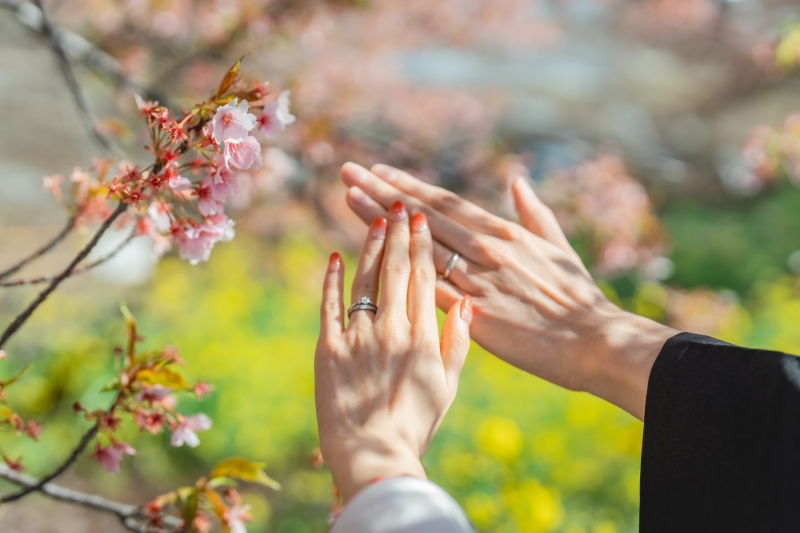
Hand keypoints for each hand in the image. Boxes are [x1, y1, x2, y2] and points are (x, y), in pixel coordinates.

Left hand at [315, 201, 472, 501]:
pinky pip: (329, 305)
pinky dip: (331, 279)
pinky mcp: (329, 349)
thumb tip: (464, 303)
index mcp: (423, 337)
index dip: (422, 245)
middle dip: (397, 233)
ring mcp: (358, 337)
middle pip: (395, 270)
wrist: (375, 456)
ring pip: (364, 280)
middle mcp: (392, 329)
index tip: (421, 219)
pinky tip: (335, 256)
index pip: (424, 278)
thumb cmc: (415, 425)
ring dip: (369, 246)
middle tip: (398, 204)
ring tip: (374, 219)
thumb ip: (456, 343)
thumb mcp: (447, 386)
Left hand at [339, 162, 677, 419]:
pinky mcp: (474, 313)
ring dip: (380, 222)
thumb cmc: (579, 298)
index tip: (379, 171)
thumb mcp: (558, 247)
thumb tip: (517, 181)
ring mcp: (478, 280)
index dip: (409, 186)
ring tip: (347, 198)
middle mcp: (486, 249)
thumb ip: (535, 212)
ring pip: (419, 245)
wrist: (594, 342)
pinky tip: (371, 258)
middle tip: (348, 171)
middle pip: (423, 215)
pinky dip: (398, 270)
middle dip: (382, 191)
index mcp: (504, 233)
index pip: (445, 203)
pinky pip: (427, 288)